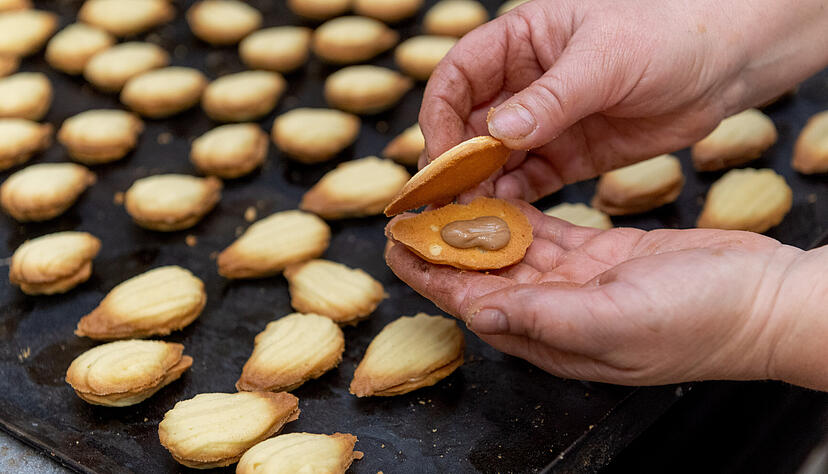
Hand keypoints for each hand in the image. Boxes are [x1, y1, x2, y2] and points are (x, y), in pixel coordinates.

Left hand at [385, 201, 820, 386]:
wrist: (765, 300)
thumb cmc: (701, 322)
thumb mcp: (617, 321)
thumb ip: (545, 319)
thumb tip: (479, 314)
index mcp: (554, 338)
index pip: (475, 305)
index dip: (432, 277)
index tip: (397, 247)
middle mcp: (558, 313)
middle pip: (485, 277)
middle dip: (444, 248)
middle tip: (408, 216)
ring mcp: (579, 284)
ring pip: (513, 253)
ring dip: (477, 228)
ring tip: (441, 199)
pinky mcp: (601, 256)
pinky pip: (547, 234)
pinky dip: (520, 216)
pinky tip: (495, 197)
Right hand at [420, 0, 827, 201]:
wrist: (726, 62)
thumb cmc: (668, 32)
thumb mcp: (607, 58)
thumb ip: (551, 97)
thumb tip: (497, 131)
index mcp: (520, 42)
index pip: (457, 77)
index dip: (440, 117)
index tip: (440, 158)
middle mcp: (523, 84)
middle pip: (467, 125)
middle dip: (455, 163)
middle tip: (446, 204)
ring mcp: (545, 123)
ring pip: (494, 160)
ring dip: (480, 189)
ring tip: (471, 221)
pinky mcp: (568, 156)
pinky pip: (528, 181)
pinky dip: (513, 201)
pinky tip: (504, 221)